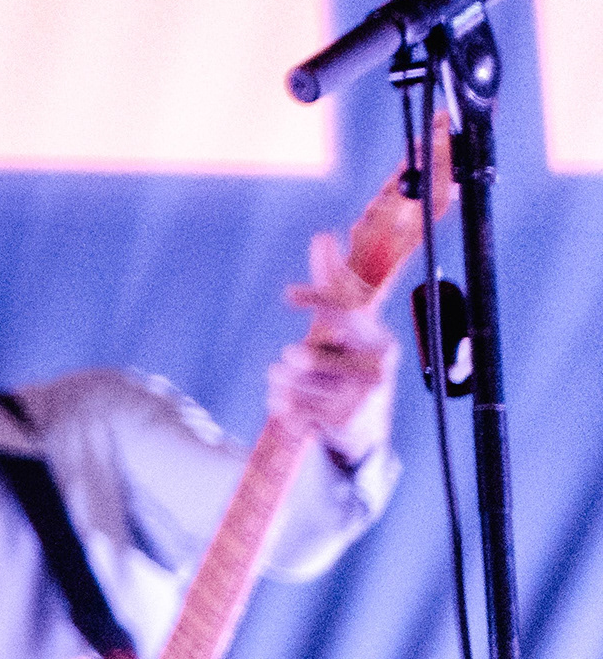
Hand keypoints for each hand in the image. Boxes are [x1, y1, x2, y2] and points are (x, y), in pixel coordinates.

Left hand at [271, 228, 397, 465]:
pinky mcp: (341, 423)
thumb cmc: (351, 357)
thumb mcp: (347, 321)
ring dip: (283, 378)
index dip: (317, 300)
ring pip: (291, 379)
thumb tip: (323, 235)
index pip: (346, 311)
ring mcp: (360, 399)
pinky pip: (287, 405)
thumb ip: (333, 280)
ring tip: (298, 381)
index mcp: (379, 339)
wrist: (367, 422)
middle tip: (296, 357)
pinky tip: (294, 402)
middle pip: (307, 357)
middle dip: (295, 360)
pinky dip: (281, 401)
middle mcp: (376, 370)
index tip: (288, 294)